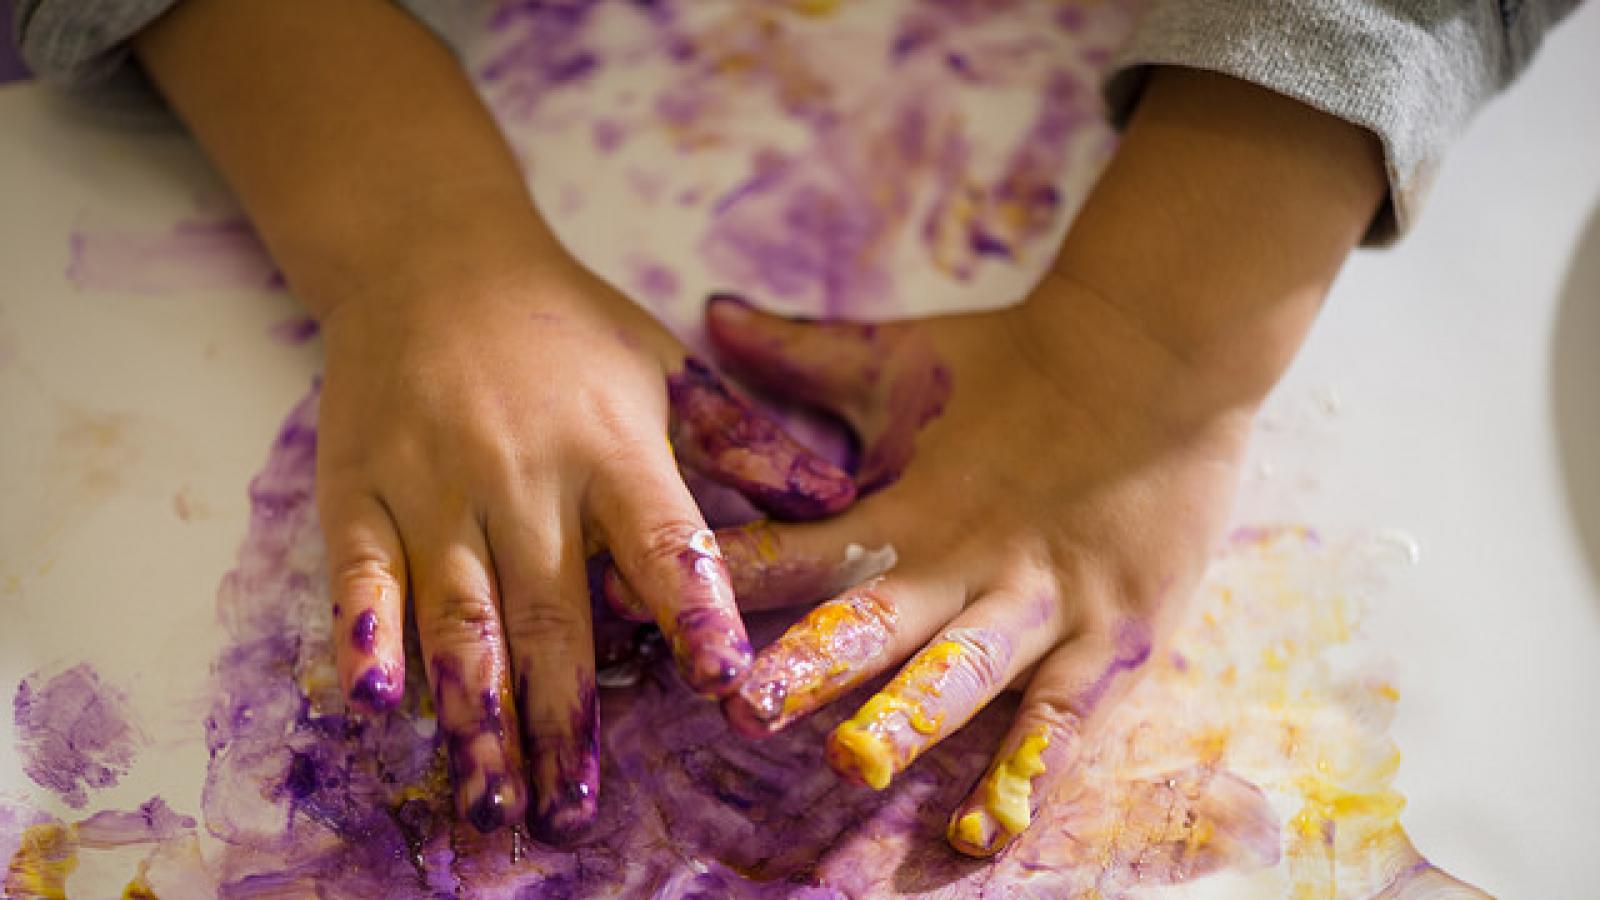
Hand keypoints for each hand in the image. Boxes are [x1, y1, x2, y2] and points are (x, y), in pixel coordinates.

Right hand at [314, 255, 853, 842]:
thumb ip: (744, 439)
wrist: (429, 255)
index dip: (695, 615)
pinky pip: (359, 577)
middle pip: (552, 613)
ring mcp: (433, 486)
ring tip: (489, 805)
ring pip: (459, 618)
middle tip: (573, 820)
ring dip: (476, 718)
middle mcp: (523, 475)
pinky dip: (364, 640)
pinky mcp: (356, 491)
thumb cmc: (563, 321)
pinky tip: (377, 708)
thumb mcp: (664, 363)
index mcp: (612, 446)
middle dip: (565, 722)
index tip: (724, 688)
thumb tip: (837, 500)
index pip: (662, 543)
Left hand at [619, 288, 1251, 855]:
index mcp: (904, 506)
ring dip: (908, 719)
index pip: (797, 549)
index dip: (728, 579)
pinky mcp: (1111, 634)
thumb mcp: (900, 358)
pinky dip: (1025, 776)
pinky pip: (1064, 719)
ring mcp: (1040, 603)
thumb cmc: (1019, 360)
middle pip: (873, 620)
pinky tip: (985, 833)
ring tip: (855, 763)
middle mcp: (962, 563)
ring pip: (963, 672)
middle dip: (806, 666)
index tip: (650, 615)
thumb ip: (800, 353)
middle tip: (743, 708)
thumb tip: (712, 312)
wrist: (1157, 347)